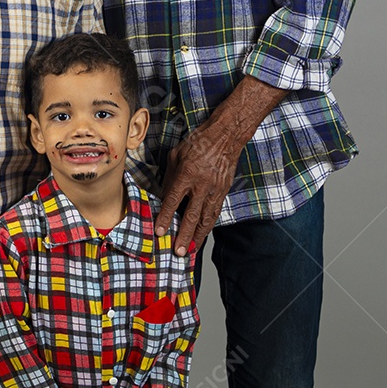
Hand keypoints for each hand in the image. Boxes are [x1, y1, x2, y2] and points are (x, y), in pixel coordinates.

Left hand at [155, 75, 286, 251]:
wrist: (226, 136)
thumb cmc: (198, 142)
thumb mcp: (176, 155)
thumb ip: (169, 177)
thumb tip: (164, 195)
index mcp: (186, 174)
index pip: (173, 201)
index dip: (165, 218)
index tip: (160, 232)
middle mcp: (201, 185)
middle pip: (191, 216)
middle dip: (183, 236)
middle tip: (178, 251)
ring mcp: (214, 190)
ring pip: (206, 219)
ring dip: (198, 236)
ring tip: (191, 249)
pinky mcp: (223, 191)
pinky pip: (215, 213)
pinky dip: (208, 226)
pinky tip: (202, 234)